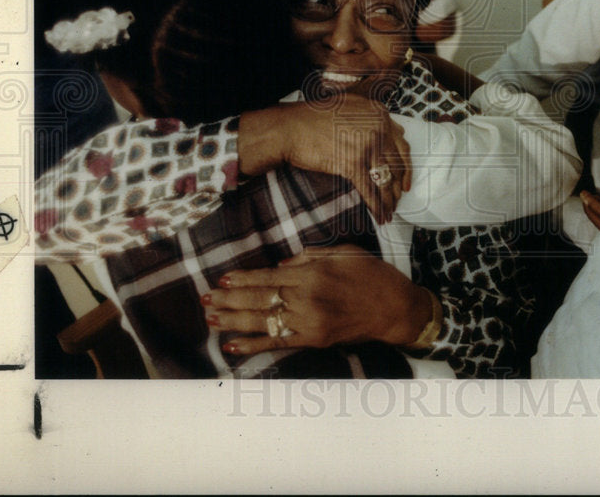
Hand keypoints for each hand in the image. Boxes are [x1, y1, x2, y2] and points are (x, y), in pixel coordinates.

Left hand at [203, 245, 433, 355]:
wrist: (395, 308)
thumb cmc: (372, 275)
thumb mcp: (343, 251)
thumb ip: (310, 255)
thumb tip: (280, 264)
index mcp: (313, 273)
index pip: (268, 276)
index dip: (242, 278)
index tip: (221, 279)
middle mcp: (307, 298)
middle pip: (259, 299)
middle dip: (228, 299)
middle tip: (204, 298)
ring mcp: (309, 322)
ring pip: (263, 322)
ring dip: (233, 321)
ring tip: (210, 319)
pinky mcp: (313, 340)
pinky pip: (278, 343)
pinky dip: (253, 346)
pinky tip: (233, 346)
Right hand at [237, 96, 411, 223]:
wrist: (289, 128)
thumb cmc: (313, 118)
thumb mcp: (350, 105)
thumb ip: (372, 116)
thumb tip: (393, 131)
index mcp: (379, 113)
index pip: (401, 144)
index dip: (406, 166)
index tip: (405, 179)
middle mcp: (377, 128)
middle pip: (397, 164)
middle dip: (397, 186)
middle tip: (397, 199)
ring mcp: (366, 146)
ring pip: (385, 179)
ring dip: (389, 200)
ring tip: (389, 211)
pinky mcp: (352, 163)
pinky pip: (370, 190)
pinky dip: (376, 206)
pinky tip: (379, 217)